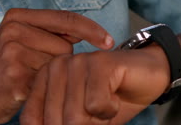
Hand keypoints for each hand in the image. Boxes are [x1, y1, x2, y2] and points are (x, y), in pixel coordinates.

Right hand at [0, 9, 113, 123]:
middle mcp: (13, 30)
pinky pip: (50, 82)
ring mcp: (13, 52)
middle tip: (33, 68)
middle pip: (65, 45)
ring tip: (27, 77)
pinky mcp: (16, 76)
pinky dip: (45, 89)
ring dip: (51, 75)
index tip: (108, 41)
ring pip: (59, 64)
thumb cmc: (4, 68)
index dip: (91, 29)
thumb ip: (50, 31)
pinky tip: (25, 88)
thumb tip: (88, 30)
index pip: (65, 17)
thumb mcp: (20, 39)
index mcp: (16, 16)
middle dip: (58, 60)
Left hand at [20, 46, 169, 124]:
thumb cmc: (110, 99)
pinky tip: (115, 96)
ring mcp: (77, 62)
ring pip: (75, 116)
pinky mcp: (99, 63)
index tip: (82, 120)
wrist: (148, 77)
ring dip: (97, 121)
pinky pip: (96, 105)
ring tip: (105, 103)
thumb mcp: (79, 119)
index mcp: (44, 79)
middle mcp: (56, 67)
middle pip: (56, 122)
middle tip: (96, 112)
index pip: (32, 120)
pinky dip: (110, 110)